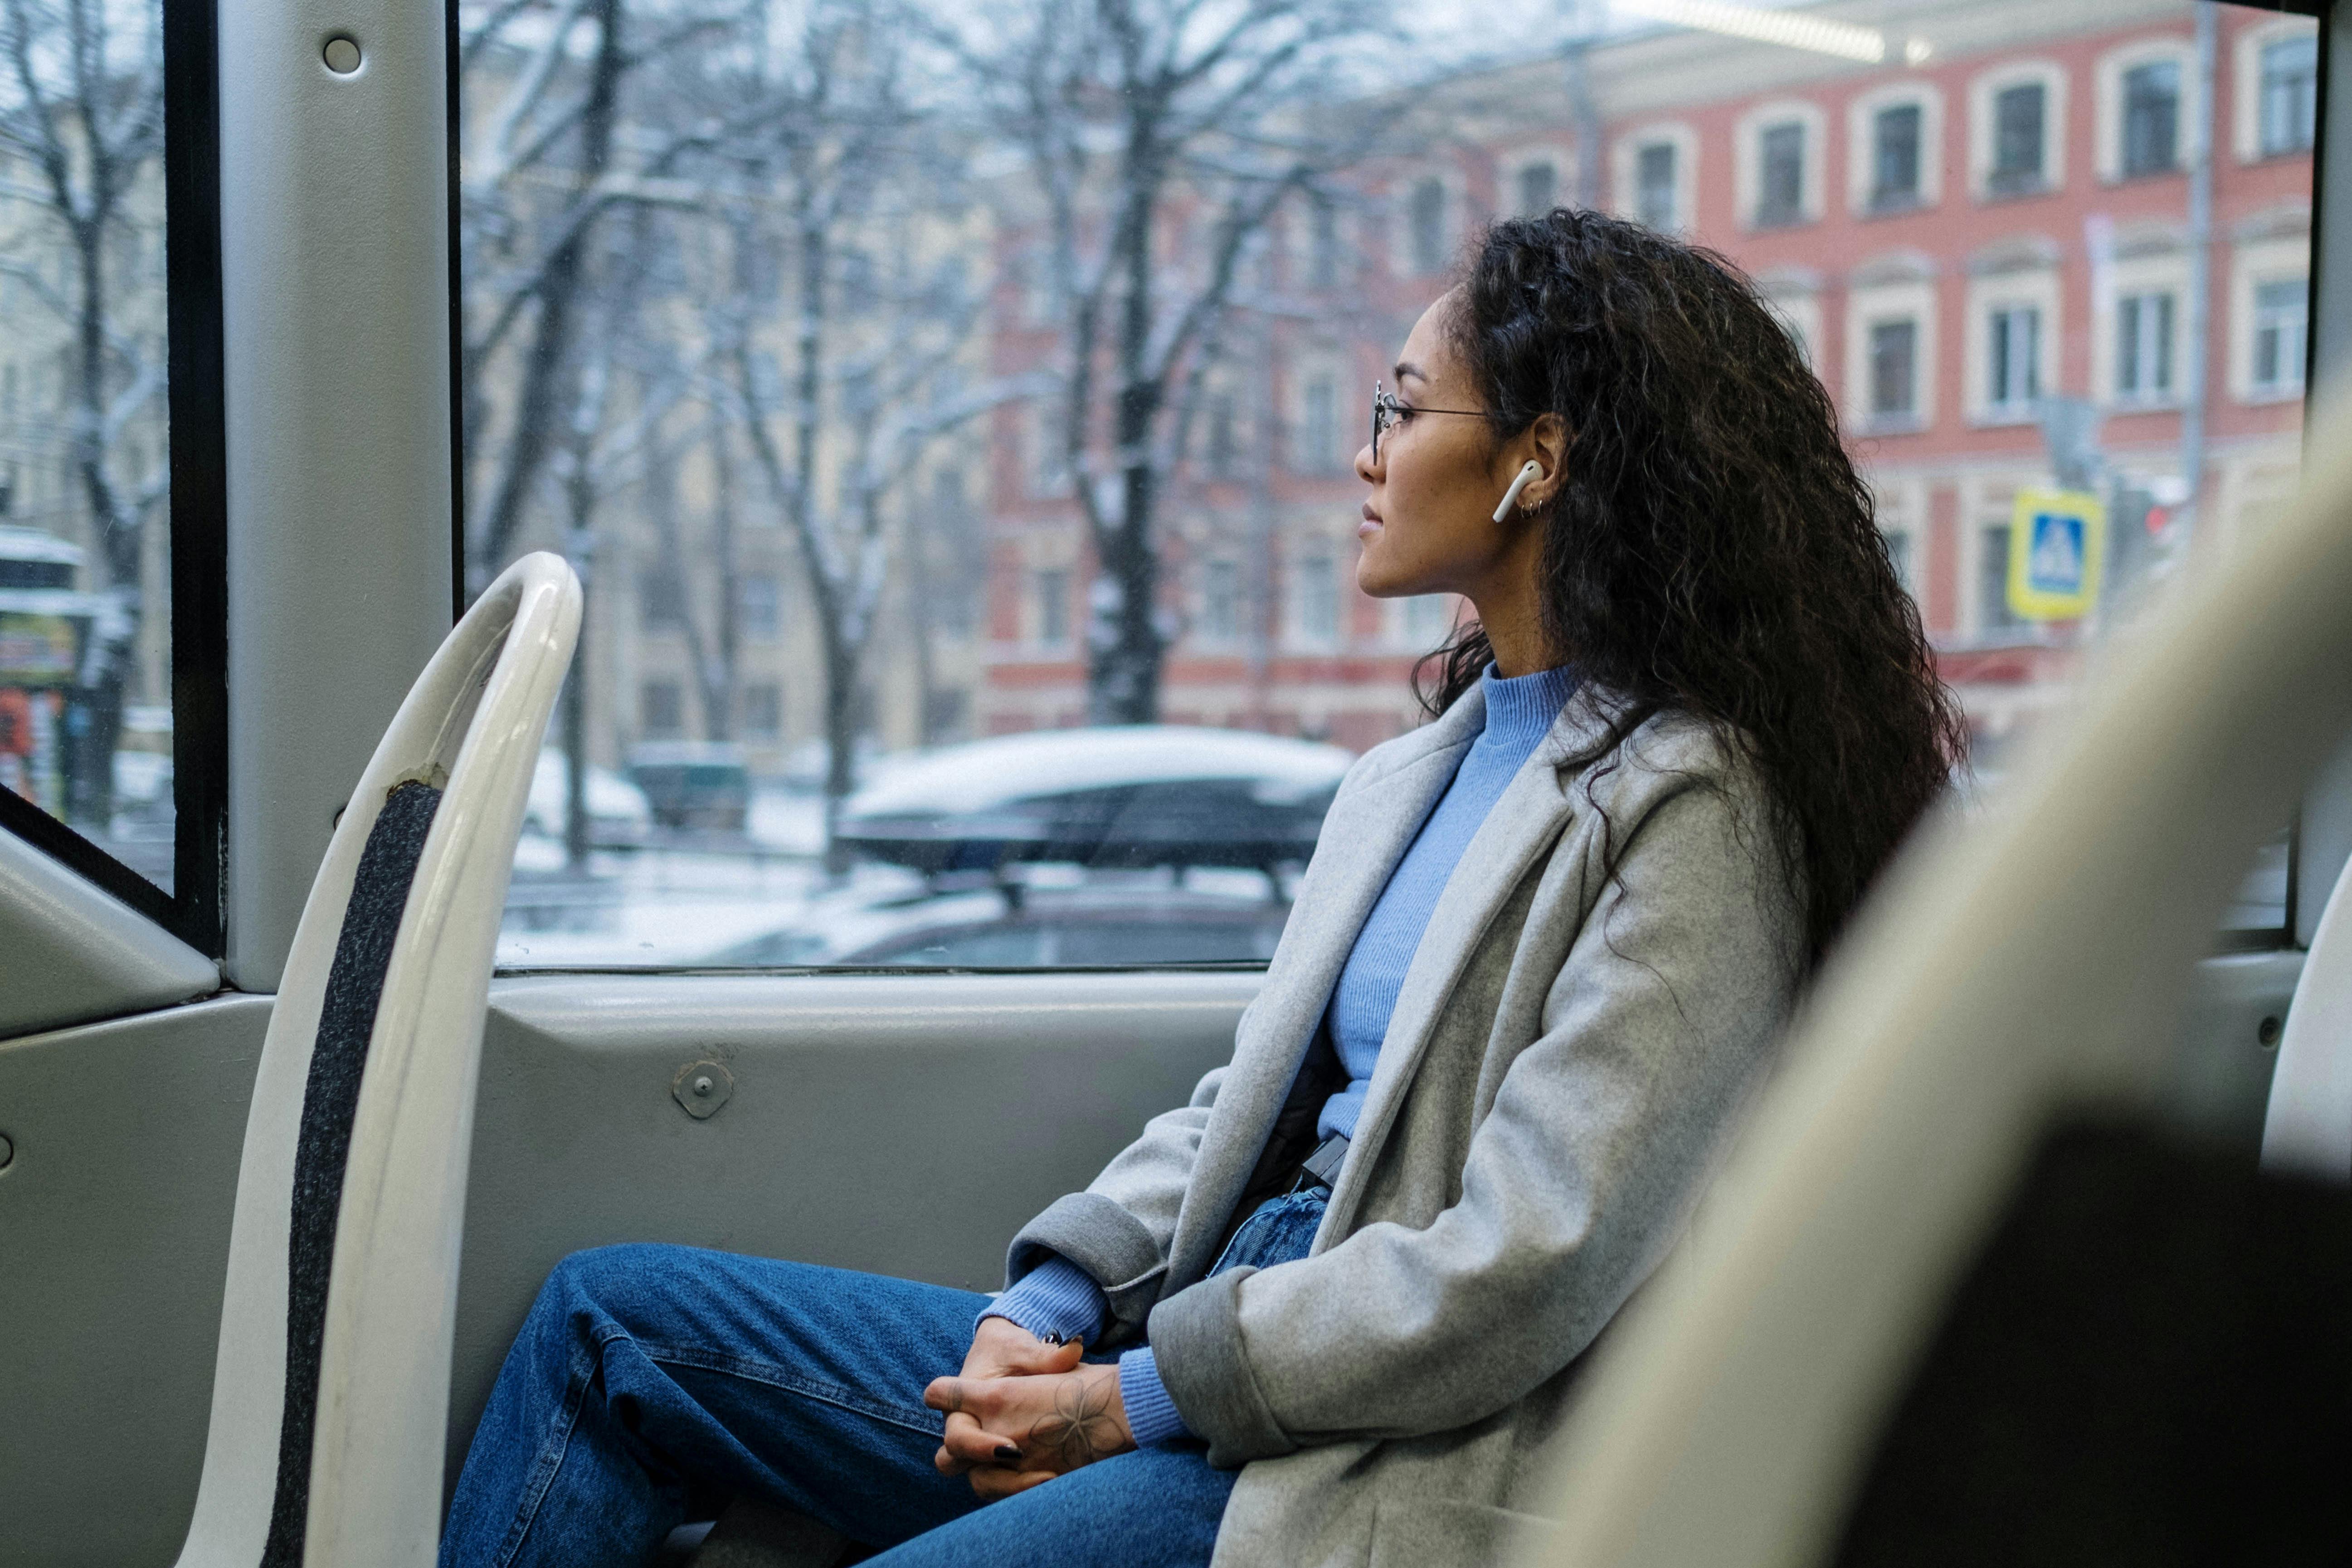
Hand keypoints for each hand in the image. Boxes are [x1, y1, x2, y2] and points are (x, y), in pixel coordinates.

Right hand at [925, 1361, 1134, 1500]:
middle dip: (983, 1465)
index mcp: (960, 1401)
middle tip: (1021, 1458)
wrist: (1009, 1358)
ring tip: (1047, 1478)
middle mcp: (962, 1429)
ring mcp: (976, 1450)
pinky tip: (1056, 1479)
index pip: (947, 1417)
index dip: (971, 1434)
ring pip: (976, 1481)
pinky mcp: (994, 1462)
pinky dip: (1021, 1487)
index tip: (1010, 1443)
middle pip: (950, 1461)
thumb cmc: (1011, 1351)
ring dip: (1005, 1485)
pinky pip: (999, 1485)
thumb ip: (1046, 1356)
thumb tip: (1073, 1349)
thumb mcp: (1025, 1350)